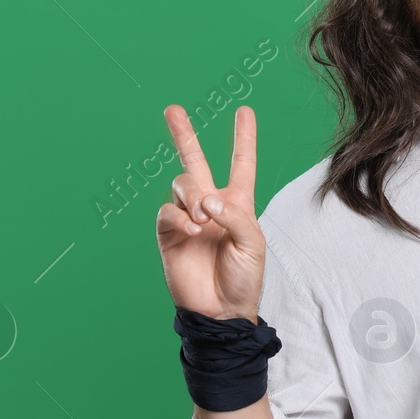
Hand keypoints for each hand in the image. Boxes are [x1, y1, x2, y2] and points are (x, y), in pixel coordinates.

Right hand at [156, 104, 264, 320]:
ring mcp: (187, 217)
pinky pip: (167, 211)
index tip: (245, 111)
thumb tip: (205, 200)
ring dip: (192, 196)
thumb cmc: (244, 276)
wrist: (221, 309)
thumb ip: (233, 215)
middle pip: (194, 161)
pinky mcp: (169, 234)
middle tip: (172, 109)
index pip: (242, 163)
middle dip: (184, 135)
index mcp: (237, 202)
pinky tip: (192, 228)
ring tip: (202, 218)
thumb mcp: (252, 242)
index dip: (243, 138)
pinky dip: (179, 216)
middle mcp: (211, 204)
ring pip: (182, 184)